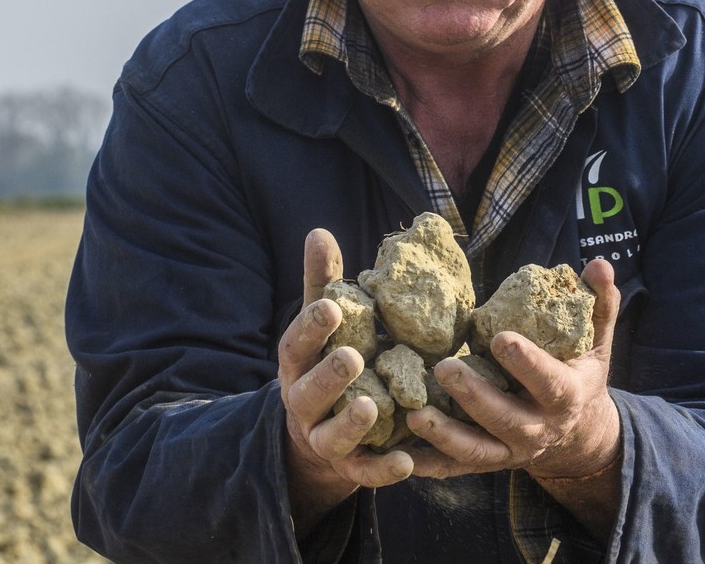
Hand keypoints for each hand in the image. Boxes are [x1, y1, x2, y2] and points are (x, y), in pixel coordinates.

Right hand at [278, 229, 412, 535]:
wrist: (317, 434)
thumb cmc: (326, 361)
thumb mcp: (324, 324)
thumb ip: (323, 284)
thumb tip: (318, 231)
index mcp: (297, 363)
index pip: (297, 344)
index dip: (312, 328)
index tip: (332, 309)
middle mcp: (304, 403)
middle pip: (310, 393)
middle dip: (329, 377)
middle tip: (353, 358)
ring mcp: (324, 439)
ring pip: (332, 437)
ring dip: (351, 424)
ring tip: (375, 407)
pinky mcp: (351, 469)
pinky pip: (365, 474)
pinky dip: (383, 470)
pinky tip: (407, 461)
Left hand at [404, 259, 621, 480]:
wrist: (578, 432)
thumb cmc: (579, 373)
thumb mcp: (597, 341)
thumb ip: (599, 303)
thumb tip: (599, 264)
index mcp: (566, 397)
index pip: (549, 383)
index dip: (527, 363)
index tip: (500, 338)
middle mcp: (538, 429)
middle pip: (505, 419)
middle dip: (474, 396)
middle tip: (443, 368)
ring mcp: (511, 451)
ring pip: (476, 450)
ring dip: (445, 435)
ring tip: (415, 414)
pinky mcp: (487, 462)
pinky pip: (454, 468)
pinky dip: (427, 465)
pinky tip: (398, 457)